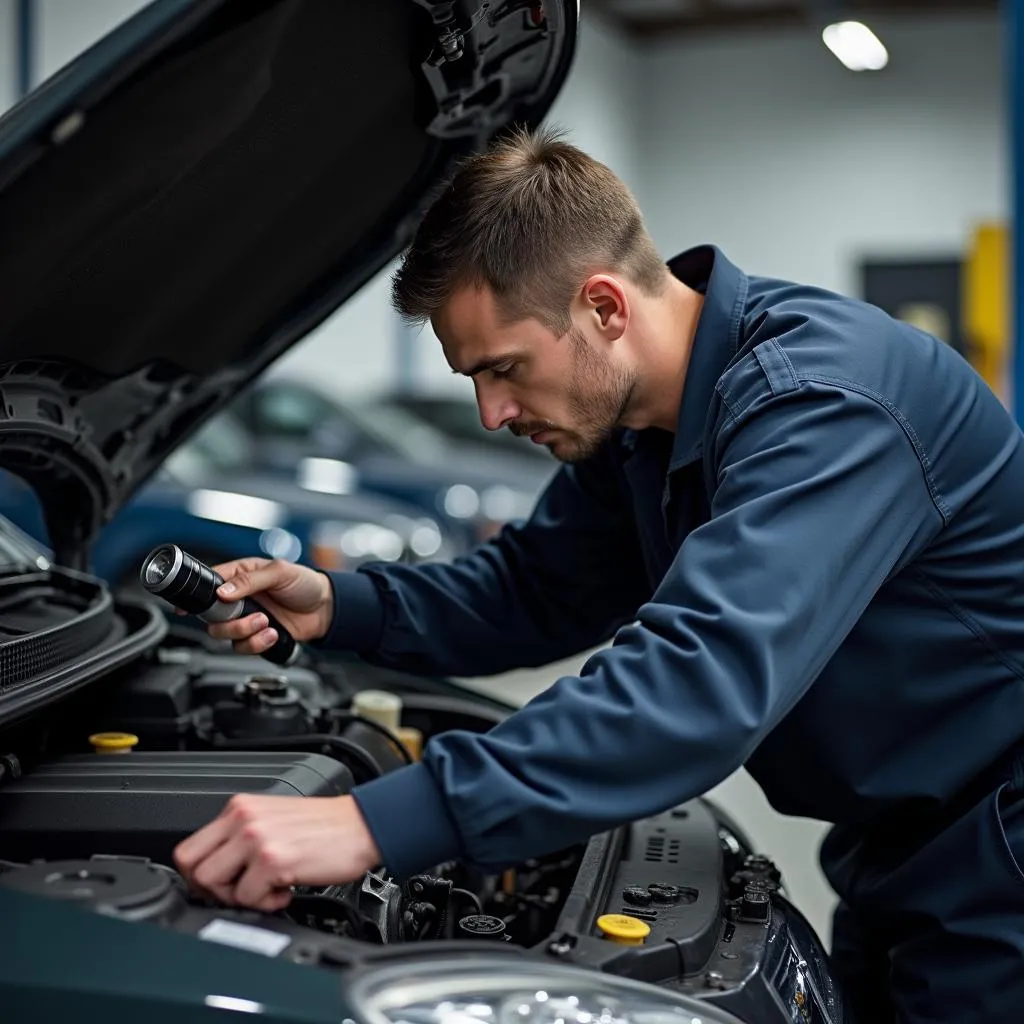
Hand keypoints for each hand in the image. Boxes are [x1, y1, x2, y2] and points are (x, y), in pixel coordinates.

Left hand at [173, 793, 381, 910]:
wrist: (363, 825)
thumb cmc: (326, 827)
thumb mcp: (273, 819)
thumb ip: (241, 836)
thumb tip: (217, 872)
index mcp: (240, 807)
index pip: (189, 848)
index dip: (201, 875)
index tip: (222, 884)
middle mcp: (244, 817)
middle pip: (192, 867)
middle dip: (214, 890)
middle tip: (242, 890)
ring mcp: (256, 837)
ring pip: (212, 883)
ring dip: (238, 896)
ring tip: (267, 888)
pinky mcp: (273, 858)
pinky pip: (246, 897)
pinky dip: (267, 903)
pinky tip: (287, 889)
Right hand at [202, 557, 333, 654]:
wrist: (325, 608)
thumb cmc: (305, 583)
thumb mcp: (279, 572)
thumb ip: (250, 580)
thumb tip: (223, 592)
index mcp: (240, 576)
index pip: (209, 584)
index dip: (195, 596)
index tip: (185, 608)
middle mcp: (239, 599)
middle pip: (212, 617)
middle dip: (230, 622)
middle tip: (255, 616)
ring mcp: (246, 618)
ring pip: (225, 635)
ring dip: (245, 633)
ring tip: (267, 623)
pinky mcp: (256, 636)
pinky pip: (243, 647)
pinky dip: (257, 644)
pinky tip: (273, 633)